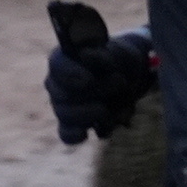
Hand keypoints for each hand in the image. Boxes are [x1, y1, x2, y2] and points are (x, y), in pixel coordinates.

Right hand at [42, 2, 155, 148]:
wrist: (129, 79)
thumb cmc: (121, 61)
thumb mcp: (120, 52)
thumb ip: (104, 54)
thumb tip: (86, 56)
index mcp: (64, 57)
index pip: (57, 66)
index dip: (70, 74)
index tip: (88, 80)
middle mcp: (56, 82)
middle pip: (65, 94)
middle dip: (97, 91)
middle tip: (119, 82)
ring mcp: (61, 105)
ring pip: (67, 115)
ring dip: (96, 112)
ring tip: (118, 104)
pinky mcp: (70, 124)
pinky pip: (66, 134)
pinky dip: (76, 134)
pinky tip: (86, 132)